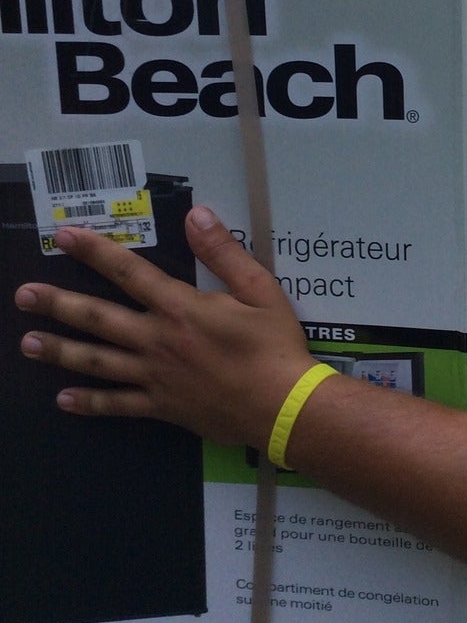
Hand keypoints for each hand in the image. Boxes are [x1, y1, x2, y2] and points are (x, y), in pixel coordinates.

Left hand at [16, 207, 314, 445]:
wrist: (284, 407)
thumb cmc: (275, 347)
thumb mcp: (259, 289)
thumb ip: (224, 252)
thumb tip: (197, 215)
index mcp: (180, 308)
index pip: (128, 272)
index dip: (95, 251)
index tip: (65, 237)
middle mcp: (157, 340)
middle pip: (98, 318)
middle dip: (58, 304)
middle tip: (23, 295)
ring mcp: (155, 377)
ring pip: (98, 361)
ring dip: (60, 350)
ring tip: (28, 343)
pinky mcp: (162, 407)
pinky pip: (118, 405)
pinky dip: (89, 402)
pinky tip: (63, 399)